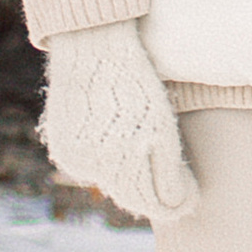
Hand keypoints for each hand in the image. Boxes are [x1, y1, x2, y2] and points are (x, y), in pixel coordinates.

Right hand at [42, 20, 198, 222]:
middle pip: (130, 196)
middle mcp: (94, 166)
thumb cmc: (137, 83)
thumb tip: (178, 206)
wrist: (92, 46)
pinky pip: (90, 168)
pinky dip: (107, 163)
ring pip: (110, 183)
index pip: (153, 204)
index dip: (175, 204)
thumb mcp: (163, 126)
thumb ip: (169, 172)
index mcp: (124, 159)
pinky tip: (118, 141)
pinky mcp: (62, 148)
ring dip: (129, 177)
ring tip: (144, 150)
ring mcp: (74, 158)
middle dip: (153, 191)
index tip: (190, 198)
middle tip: (174, 180)